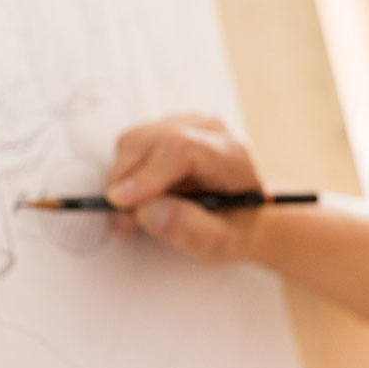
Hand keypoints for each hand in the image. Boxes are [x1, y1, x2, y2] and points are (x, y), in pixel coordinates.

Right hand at [105, 114, 263, 262]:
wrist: (247, 212)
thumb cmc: (237, 226)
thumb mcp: (225, 242)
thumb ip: (192, 231)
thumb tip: (148, 211)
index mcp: (231, 155)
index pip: (183, 149)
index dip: (148, 174)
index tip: (122, 202)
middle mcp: (208, 130)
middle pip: (152, 141)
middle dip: (126, 182)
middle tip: (123, 224)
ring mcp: (185, 125)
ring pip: (135, 141)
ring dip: (121, 180)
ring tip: (132, 218)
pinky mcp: (165, 130)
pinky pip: (132, 146)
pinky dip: (124, 175)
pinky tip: (137, 201)